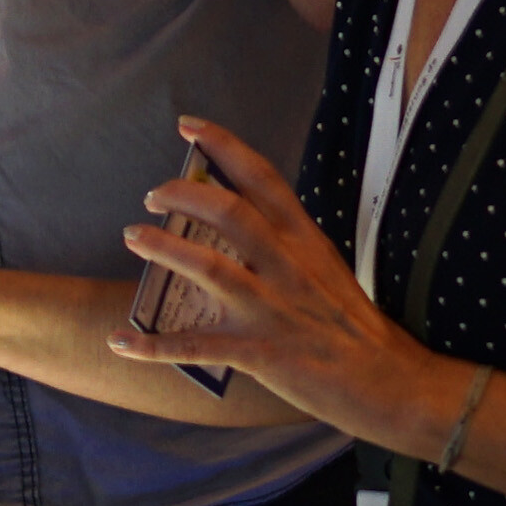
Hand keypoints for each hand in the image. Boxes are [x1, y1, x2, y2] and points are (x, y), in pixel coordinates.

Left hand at [130, 122, 455, 447]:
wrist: (386, 379)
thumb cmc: (351, 324)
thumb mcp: (325, 267)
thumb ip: (285, 242)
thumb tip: (239, 216)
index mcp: (305, 240)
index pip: (262, 178)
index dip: (223, 146)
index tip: (188, 126)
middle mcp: (288, 267)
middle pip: (231, 213)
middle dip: (184, 195)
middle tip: (152, 194)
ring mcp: (273, 310)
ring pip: (211, 268)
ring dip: (165, 248)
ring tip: (132, 235)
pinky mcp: (260, 352)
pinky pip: (196, 346)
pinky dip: (154, 346)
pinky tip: (119, 342)